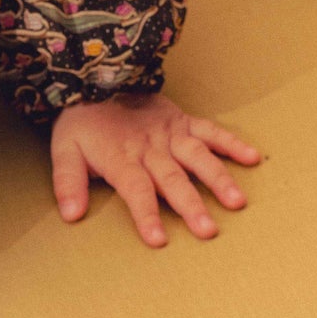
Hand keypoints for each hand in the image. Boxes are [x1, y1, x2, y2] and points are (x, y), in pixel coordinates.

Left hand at [50, 91, 259, 246]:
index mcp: (121, 157)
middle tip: (208, 231)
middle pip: (172, 179)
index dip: (146, 214)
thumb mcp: (64, 149)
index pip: (136, 190)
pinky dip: (231, 143)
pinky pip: (210, 131)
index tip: (158, 240)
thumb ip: (68, 182)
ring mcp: (170, 133)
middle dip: (190, 205)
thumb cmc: (82, 121)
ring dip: (217, 179)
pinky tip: (252, 158)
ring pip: (197, 157)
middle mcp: (150, 147)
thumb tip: (71, 215)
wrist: (95, 77)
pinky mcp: (183, 121)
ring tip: (237, 202)